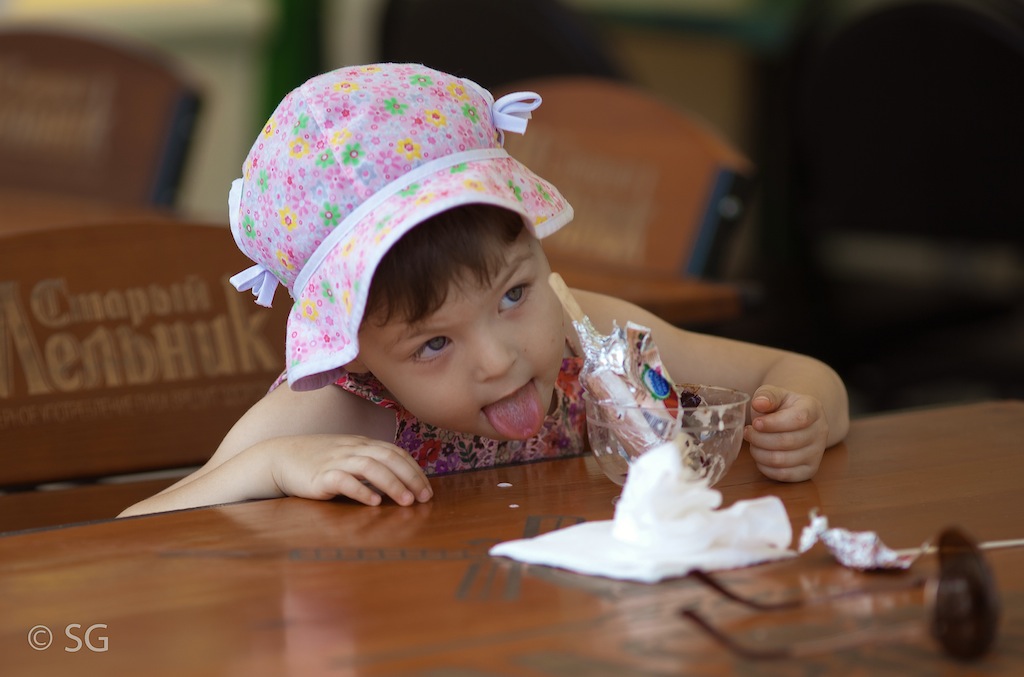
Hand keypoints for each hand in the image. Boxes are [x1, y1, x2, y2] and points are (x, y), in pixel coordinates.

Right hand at [266, 435, 433, 506]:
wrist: (279, 457)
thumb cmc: (317, 460)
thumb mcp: (347, 456)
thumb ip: (369, 464)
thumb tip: (397, 481)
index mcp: (361, 444)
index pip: (395, 452)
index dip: (414, 470)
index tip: (427, 489)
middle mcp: (352, 449)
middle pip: (388, 457)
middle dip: (410, 477)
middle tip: (425, 497)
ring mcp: (336, 461)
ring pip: (370, 466)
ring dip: (392, 483)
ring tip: (406, 502)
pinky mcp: (320, 476)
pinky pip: (343, 480)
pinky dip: (360, 490)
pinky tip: (373, 502)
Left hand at [743, 385, 828, 481]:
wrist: (795, 420)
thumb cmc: (781, 406)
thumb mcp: (773, 394)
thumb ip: (766, 395)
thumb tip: (759, 403)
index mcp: (813, 409)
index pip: (798, 419)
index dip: (773, 423)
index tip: (755, 423)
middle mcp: (820, 431)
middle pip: (787, 441)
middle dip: (759, 439)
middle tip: (748, 433)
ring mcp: (817, 453)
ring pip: (783, 460)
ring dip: (759, 453)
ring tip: (753, 443)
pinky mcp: (809, 470)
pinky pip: (784, 475)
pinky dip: (765, 468)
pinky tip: (760, 455)